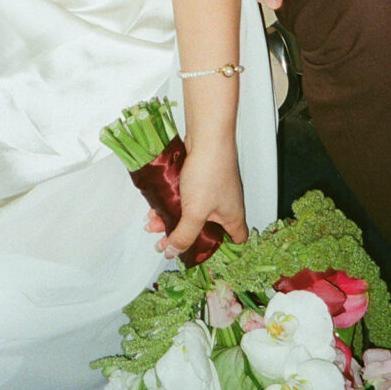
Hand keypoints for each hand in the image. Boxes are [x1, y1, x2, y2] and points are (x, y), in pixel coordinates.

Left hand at [155, 137, 246, 257]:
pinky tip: (156, 206)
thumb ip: (184, 235)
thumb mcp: (194, 212)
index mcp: (233, 216)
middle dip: (184, 234)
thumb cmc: (209, 172)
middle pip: (207, 228)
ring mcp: (215, 189)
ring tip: (153, 223)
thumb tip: (174, 253)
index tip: (201, 252)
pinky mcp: (203, 177)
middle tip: (165, 240)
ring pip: (193, 212)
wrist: (206, 136)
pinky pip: (188, 197)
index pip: (238, 239)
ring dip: (174, 219)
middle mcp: (226, 204)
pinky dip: (174, 203)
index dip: (223, 248)